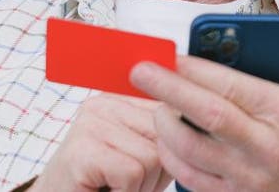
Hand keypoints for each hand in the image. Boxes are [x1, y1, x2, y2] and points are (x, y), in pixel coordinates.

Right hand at [31, 94, 169, 191]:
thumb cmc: (103, 183)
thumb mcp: (139, 152)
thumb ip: (164, 133)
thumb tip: (196, 124)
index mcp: (121, 97)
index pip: (172, 112)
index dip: (169, 150)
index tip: (144, 166)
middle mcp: (104, 102)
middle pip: (166, 135)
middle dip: (157, 170)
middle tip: (127, 182)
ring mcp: (90, 123)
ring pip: (152, 156)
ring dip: (141, 186)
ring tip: (114, 186)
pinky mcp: (82, 150)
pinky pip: (132, 173)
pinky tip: (105, 190)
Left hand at [130, 13, 278, 191]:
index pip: (231, 86)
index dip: (197, 69)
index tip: (173, 54)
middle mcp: (266, 146)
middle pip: (205, 115)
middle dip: (167, 89)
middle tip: (140, 70)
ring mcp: (248, 176)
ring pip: (191, 149)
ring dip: (165, 125)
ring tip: (154, 104)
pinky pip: (191, 179)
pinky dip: (172, 158)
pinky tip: (167, 139)